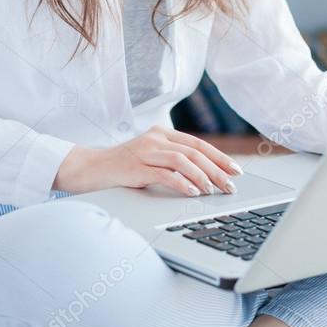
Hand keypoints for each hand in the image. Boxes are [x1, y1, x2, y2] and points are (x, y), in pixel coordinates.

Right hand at [54, 126, 242, 196]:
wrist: (89, 168)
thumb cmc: (123, 167)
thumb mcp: (151, 158)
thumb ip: (173, 161)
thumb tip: (207, 176)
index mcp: (162, 134)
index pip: (199, 144)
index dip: (220, 157)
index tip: (237, 170)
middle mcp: (156, 138)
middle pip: (195, 152)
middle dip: (217, 170)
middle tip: (231, 185)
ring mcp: (145, 151)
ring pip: (183, 160)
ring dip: (203, 176)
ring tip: (214, 190)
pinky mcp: (136, 167)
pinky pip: (165, 174)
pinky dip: (182, 183)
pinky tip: (193, 192)